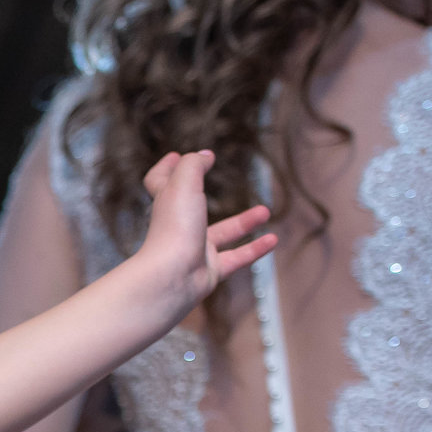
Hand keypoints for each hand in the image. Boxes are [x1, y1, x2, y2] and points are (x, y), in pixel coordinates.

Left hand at [129, 150, 277, 318]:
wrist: (172, 277)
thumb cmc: (175, 227)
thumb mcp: (183, 182)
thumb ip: (193, 164)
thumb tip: (204, 155)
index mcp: (168, 203)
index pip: (159, 182)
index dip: (165, 168)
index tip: (175, 156)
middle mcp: (178, 226)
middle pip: (189, 206)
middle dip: (201, 190)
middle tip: (216, 176)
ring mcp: (193, 250)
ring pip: (221, 234)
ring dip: (243, 222)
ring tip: (265, 212)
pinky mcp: (208, 271)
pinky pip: (236, 258)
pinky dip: (254, 249)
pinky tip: (273, 241)